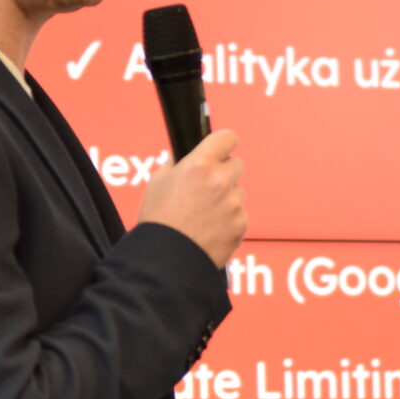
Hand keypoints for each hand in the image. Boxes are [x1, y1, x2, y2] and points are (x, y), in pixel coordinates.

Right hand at [138, 129, 246, 267]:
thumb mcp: (158, 182)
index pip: (227, 138)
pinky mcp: (241, 225)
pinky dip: (228, 221)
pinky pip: (239, 215)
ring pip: (237, 192)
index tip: (220, 148)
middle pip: (236, 164)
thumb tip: (185, 156)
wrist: (166, 261)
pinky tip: (209, 230)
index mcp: (200, 165)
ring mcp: (234, 205)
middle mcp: (221, 181)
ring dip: (226, 199)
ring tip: (202, 216)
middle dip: (223, 173)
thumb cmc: (158, 220)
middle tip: (206, 187)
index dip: (222, 143)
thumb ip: (177, 164)